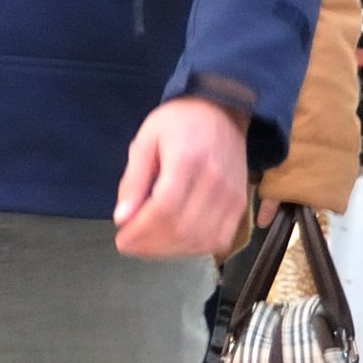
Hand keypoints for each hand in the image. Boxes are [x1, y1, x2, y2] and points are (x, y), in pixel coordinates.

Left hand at [111, 97, 248, 258]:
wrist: (223, 110)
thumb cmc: (179, 122)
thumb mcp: (146, 139)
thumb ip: (134, 179)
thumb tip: (122, 218)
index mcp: (187, 159)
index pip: (164, 209)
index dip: (141, 232)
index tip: (121, 239)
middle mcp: (214, 181)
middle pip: (182, 229)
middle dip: (150, 245)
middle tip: (130, 244)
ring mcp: (231, 196)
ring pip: (200, 240)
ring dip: (169, 251)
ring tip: (148, 246)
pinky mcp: (240, 205)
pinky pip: (218, 240)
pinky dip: (194, 249)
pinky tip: (174, 243)